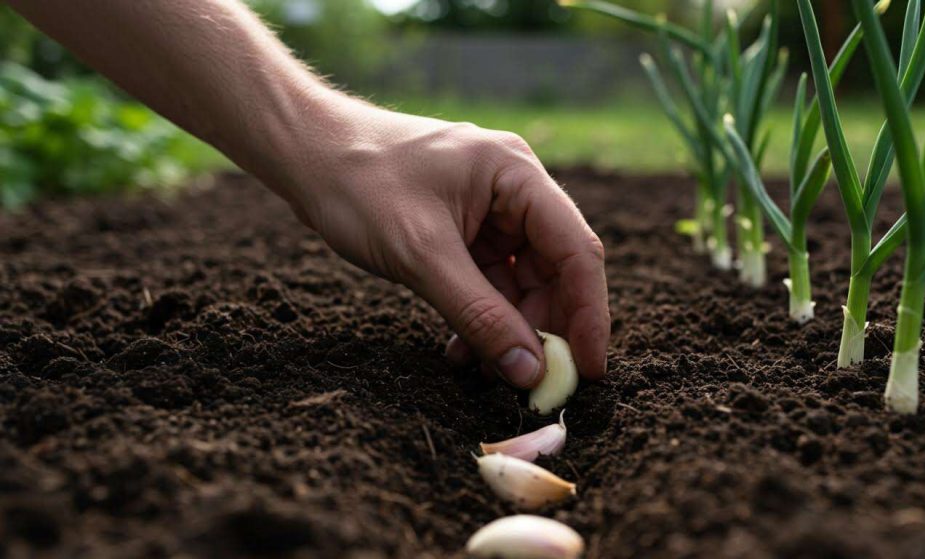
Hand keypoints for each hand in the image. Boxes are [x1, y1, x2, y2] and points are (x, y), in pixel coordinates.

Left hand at [269, 94, 609, 387]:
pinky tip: (460, 350)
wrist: (305, 156)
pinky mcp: (465, 231)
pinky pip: (490, 282)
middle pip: (554, 270)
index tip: (588, 369)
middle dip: (543, 328)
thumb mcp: (421, 256)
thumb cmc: (360, 185)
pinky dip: (480, 317)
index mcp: (516, 175)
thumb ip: (479, 315)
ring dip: (507, 329)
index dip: (588, 313)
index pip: (576, 249)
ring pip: (522, 283)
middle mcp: (513, 190)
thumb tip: (530, 372)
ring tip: (482, 370)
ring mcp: (489, 211)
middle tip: (531, 381)